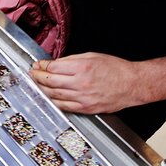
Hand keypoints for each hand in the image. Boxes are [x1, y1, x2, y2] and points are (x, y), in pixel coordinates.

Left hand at [29, 53, 144, 114]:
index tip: (38, 64)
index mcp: (82, 68)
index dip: (42, 65)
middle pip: (50, 81)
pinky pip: (63, 106)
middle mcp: (81, 84)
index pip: (53, 67)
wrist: (132, 85)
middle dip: (38, 77)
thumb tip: (55, 63)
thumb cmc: (116, 69)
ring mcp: (82, 98)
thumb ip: (71, 60)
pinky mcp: (86, 108)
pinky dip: (53, 101)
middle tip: (33, 73)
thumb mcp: (92, 56)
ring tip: (37, 84)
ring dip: (42, 89)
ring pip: (54, 95)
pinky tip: (48, 96)